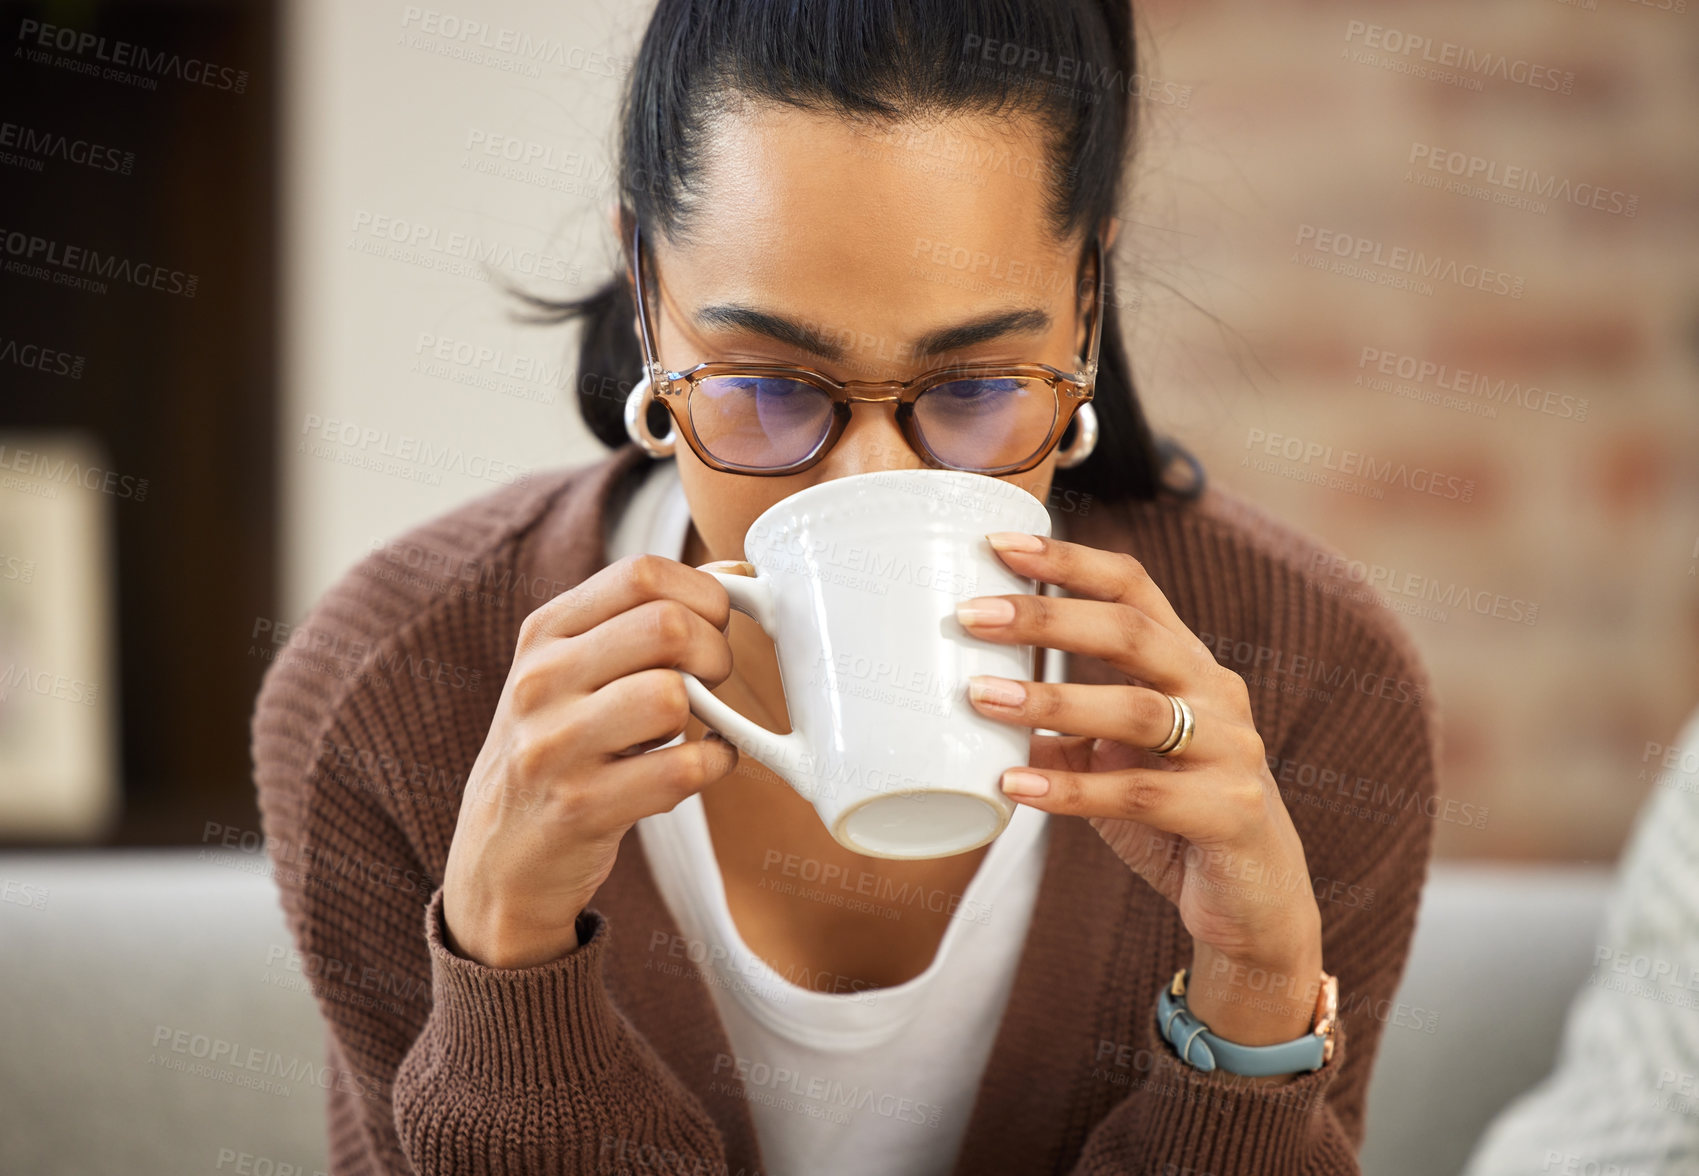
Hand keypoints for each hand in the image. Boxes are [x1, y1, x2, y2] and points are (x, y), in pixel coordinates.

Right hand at [441, 554, 741, 968]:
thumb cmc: (559, 747)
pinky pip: (682, 769)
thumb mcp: (575, 670)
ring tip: (693, 726)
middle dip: (714, 651)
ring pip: (671, 695)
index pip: (641, 574)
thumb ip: (644, 618)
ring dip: (709, 712)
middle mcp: (541, 682)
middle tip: (711, 680)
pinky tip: (703, 763)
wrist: (500, 856)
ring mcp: (555, 747)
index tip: (712, 625)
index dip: (702, 593)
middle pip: (666, 626)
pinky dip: (715, 763)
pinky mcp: (580, 808)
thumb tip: (738, 574)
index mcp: (544, 633)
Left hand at [957, 531, 1323, 1051]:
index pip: (1134, 589)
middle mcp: (1216, 694)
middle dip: (1047, 618)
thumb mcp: (1116, 763)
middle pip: (1133, 633)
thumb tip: (980, 702)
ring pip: (1137, 710)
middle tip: (971, 615)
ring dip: (1051, 700)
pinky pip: (1142, 795)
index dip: (1069, 562)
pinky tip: (1013, 784)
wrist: (1256, 904)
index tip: (999, 546)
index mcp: (1188, 666)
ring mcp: (1232, 751)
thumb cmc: (1176, 818)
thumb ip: (1064, 731)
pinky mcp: (1230, 812)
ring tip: (978, 697)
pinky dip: (1071, 789)